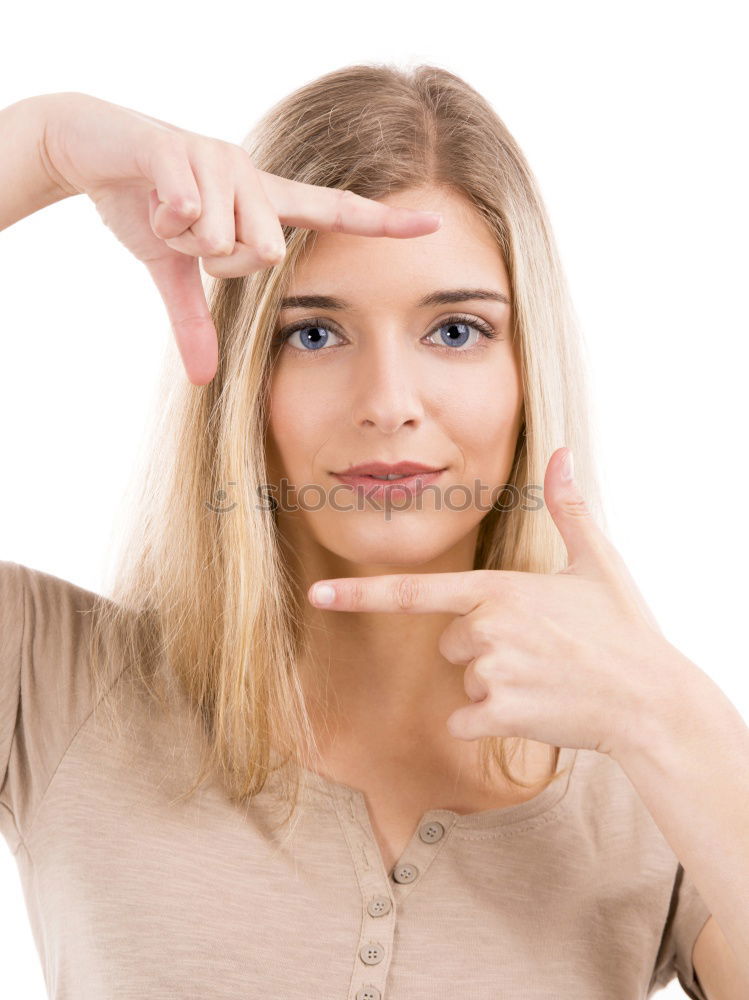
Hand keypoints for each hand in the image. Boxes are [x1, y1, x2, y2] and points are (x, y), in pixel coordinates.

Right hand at [40, 92, 441, 384]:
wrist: (90, 148)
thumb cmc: (145, 205)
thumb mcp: (175, 271)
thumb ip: (196, 321)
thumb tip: (204, 379)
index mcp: (264, 200)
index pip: (336, 209)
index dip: (384, 221)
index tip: (435, 226)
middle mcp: (254, 175)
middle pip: (265, 252)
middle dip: (219, 263)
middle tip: (189, 240)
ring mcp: (221, 158)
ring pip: (223, 237)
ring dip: (184, 242)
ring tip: (166, 214)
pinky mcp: (180, 149)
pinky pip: (186, 211)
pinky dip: (161, 220)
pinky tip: (150, 199)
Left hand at [307, 447, 694, 760]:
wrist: (650, 700)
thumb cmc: (624, 629)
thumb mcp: (597, 561)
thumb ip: (568, 508)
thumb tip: (562, 454)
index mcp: (499, 588)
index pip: (414, 592)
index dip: (360, 595)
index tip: (317, 595)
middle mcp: (487, 626)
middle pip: (449, 643)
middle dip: (481, 649)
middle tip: (537, 651)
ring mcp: (490, 672)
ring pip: (461, 682)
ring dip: (492, 686)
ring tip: (544, 678)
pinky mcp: (499, 714)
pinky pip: (463, 720)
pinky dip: (487, 721)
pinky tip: (533, 709)